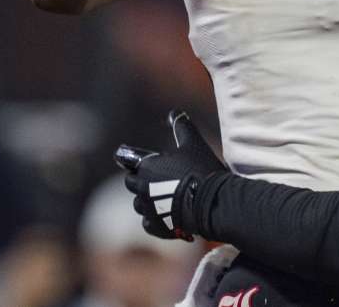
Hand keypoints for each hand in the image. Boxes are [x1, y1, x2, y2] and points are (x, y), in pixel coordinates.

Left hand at [115, 110, 226, 240]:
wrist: (212, 203)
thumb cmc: (201, 170)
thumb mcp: (194, 144)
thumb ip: (182, 126)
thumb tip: (174, 112)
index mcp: (146, 167)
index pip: (126, 160)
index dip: (134, 160)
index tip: (141, 161)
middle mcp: (142, 188)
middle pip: (132, 183)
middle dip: (141, 181)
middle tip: (160, 179)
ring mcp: (148, 209)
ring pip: (139, 204)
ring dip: (148, 201)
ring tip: (167, 198)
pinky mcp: (156, 226)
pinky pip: (148, 223)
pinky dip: (155, 219)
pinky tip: (169, 214)